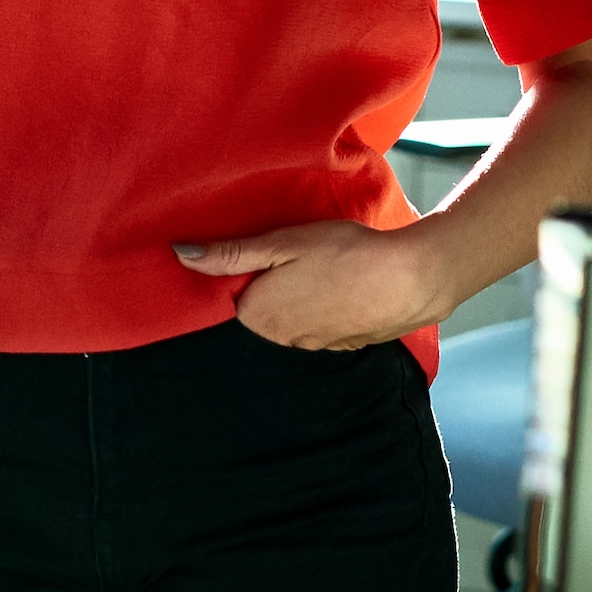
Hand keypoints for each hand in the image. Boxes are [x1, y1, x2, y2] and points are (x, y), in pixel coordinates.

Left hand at [174, 217, 464, 350]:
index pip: (229, 300)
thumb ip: (231, 254)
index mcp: (258, 315)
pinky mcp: (343, 346)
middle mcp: (281, 340)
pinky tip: (339, 289)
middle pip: (260, 314)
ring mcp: (314, 348)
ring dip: (298, 302)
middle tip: (290, 259)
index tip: (256, 256)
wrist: (411, 279)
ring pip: (291, 323)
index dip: (239, 276)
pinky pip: (320, 329)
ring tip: (318, 272)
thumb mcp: (282, 243)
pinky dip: (324, 311)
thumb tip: (179, 255)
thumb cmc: (344, 253)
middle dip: (267, 290)